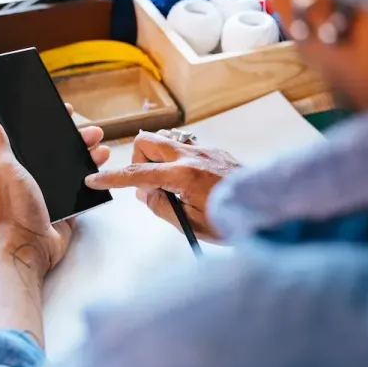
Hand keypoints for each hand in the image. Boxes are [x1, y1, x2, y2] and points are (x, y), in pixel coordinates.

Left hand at [0, 104, 109, 278]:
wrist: (31, 245)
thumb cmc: (14, 209)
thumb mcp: (4, 167)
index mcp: (19, 164)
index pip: (37, 137)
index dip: (51, 123)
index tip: (66, 111)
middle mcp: (35, 176)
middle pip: (60, 151)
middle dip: (78, 138)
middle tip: (92, 132)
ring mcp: (52, 191)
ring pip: (74, 167)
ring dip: (88, 155)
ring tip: (101, 148)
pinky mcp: (67, 206)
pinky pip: (83, 188)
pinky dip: (93, 178)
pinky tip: (101, 169)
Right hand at [85, 130, 239, 239]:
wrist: (272, 208)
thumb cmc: (236, 220)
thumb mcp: (191, 224)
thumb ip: (161, 207)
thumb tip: (146, 194)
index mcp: (183, 174)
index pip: (137, 174)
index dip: (112, 178)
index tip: (95, 179)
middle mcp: (192, 155)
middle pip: (147, 142)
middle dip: (138, 161)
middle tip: (149, 186)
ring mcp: (205, 150)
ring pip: (166, 143)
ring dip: (158, 162)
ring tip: (172, 189)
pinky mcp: (215, 152)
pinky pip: (184, 150)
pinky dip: (177, 165)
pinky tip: (191, 187)